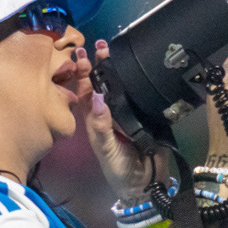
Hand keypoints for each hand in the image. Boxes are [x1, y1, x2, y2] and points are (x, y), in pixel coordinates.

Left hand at [79, 40, 169, 196]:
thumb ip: (102, 125)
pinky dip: (141, 81)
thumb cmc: (119, 169)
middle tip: (100, 44)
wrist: (147, 183)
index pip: (86, 91)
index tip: (81, 54)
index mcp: (95, 119)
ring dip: (120, 68)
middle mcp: (110, 112)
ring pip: (122, 86)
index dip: (82, 73)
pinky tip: (142, 68)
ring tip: (117, 49)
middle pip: (104, 84)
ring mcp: (128, 113)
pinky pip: (142, 95)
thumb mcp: (106, 149)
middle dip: (100, 64)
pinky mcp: (147, 115)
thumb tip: (98, 96)